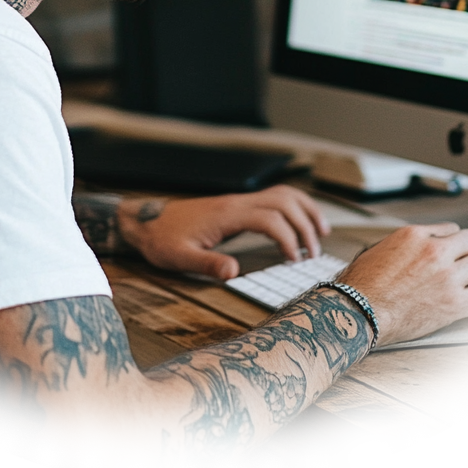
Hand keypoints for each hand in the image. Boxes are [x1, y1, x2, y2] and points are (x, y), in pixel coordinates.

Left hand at [118, 186, 329, 280]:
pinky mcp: (238, 204)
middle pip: (285, 202)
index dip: (289, 239)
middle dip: (305, 226)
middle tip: (312, 254)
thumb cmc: (162, 240)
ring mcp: (239, 200)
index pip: (271, 219)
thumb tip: (234, 273)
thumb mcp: (180, 258)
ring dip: (305, 210)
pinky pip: (274, 197)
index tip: (294, 261)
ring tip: (320, 234)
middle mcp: (237, 202)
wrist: (147, 221)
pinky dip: (293, 206)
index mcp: (227, 214)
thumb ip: (207, 264)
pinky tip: (300, 222)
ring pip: (283, 194)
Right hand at [338, 223, 467, 345]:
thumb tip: (415, 251)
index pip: (449, 229)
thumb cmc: (361, 285)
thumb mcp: (379, 249)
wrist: (358, 310)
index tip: (449, 256)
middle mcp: (433, 249)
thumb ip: (405, 246)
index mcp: (413, 234)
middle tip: (465, 269)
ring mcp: (446, 275)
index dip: (450, 244)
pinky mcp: (453, 302)